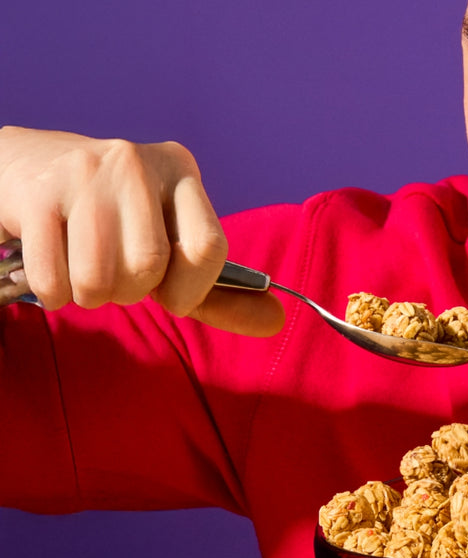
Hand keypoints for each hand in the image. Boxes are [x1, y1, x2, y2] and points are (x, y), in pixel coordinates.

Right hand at [0, 126, 282, 334]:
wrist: (25, 171)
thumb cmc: (114, 225)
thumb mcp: (172, 252)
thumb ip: (223, 294)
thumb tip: (277, 321)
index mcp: (182, 172)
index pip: (209, 248)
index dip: (190, 289)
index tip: (170, 294)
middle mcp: (137, 161)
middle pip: (150, 265)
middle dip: (131, 291)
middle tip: (117, 274)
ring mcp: (84, 173)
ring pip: (100, 277)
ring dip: (90, 294)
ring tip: (85, 268)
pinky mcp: (36, 193)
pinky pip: (54, 280)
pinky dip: (54, 293)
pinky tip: (54, 265)